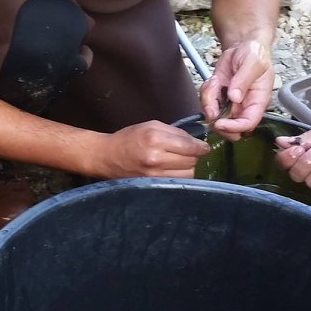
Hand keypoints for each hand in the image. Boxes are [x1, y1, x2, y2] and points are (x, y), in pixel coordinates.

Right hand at [90, 120, 209, 179]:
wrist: (107, 156)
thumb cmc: (129, 138)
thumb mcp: (151, 126)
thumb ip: (175, 132)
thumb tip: (196, 141)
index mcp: (155, 139)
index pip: (190, 146)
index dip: (200, 147)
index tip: (203, 147)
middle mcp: (156, 158)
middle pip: (191, 161)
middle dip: (193, 156)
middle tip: (186, 152)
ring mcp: (154, 175)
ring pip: (188, 174)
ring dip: (187, 168)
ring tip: (178, 162)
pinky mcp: (153, 185)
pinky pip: (178, 182)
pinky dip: (179, 176)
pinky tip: (172, 170)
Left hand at [201, 38, 273, 137]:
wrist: (242, 46)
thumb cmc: (254, 53)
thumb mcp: (253, 62)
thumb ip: (244, 79)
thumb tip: (235, 98)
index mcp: (258, 101)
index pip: (248, 124)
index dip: (234, 128)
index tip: (220, 123)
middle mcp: (244, 106)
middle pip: (229, 128)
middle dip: (216, 119)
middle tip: (211, 104)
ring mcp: (230, 103)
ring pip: (214, 116)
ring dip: (208, 101)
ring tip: (215, 82)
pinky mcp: (218, 96)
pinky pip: (206, 102)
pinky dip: (205, 92)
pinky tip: (213, 80)